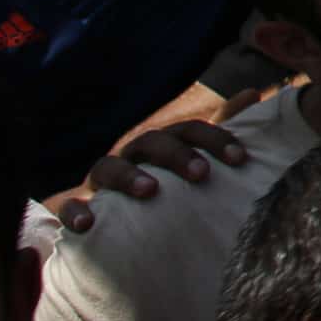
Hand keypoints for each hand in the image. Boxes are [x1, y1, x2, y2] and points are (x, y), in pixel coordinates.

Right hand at [48, 120, 249, 233]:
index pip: (188, 130)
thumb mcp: (192, 161)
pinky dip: (74, 212)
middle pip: (151, 142)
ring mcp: (101, 182)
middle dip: (177, 155)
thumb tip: (252, 92)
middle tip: (202, 174)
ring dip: (128, 176)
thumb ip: (220, 131)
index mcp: (162, 145)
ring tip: (149, 190)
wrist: (116, 228)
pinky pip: (68, 205)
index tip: (240, 158)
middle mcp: (132, 157)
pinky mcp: (77, 207)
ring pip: (107, 167)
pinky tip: (87, 224)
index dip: (214, 138)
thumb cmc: (165, 189)